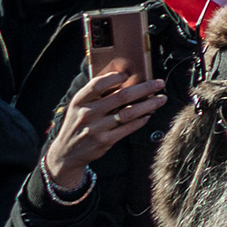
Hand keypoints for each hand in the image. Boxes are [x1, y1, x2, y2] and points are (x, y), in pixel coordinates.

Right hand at [40, 67, 168, 195]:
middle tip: (159, 83)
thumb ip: (96, 94)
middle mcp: (87, 113)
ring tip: (161, 99)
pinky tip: (148, 115)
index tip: (129, 74)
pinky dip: (141, 120)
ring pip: (129, 112)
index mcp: (79, 101)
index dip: (115, 77)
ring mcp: (96, 128)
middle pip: (121, 96)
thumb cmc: (78, 124)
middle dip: (145, 88)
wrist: (66, 153)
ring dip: (149, 104)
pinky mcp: (104, 141)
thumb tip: (124, 79)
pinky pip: (128, 128)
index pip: (97, 84)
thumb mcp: (79, 106)